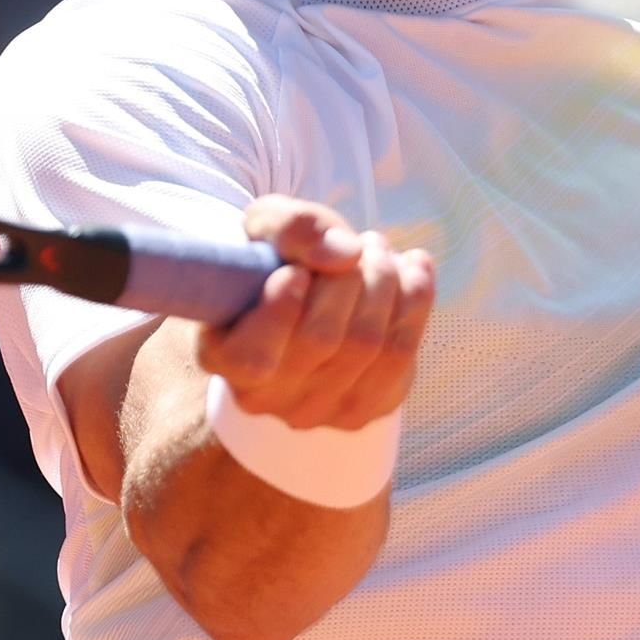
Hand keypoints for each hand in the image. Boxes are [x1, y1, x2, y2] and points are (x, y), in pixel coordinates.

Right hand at [197, 195, 434, 429]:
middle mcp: (266, 398)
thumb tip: (344, 254)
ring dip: (385, 282)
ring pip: (367, 344)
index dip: (279, 311)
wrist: (310, 301)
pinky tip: (414, 268)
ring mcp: (318, 411)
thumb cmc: (278, 262)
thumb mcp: (268, 230)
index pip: (252, 356)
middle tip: (358, 244)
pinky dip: (417, 300)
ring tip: (379, 251)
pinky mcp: (367, 408)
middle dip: (349, 278)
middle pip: (321, 339)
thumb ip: (292, 228)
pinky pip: (402, 354)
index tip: (296, 270)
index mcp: (222, 356)